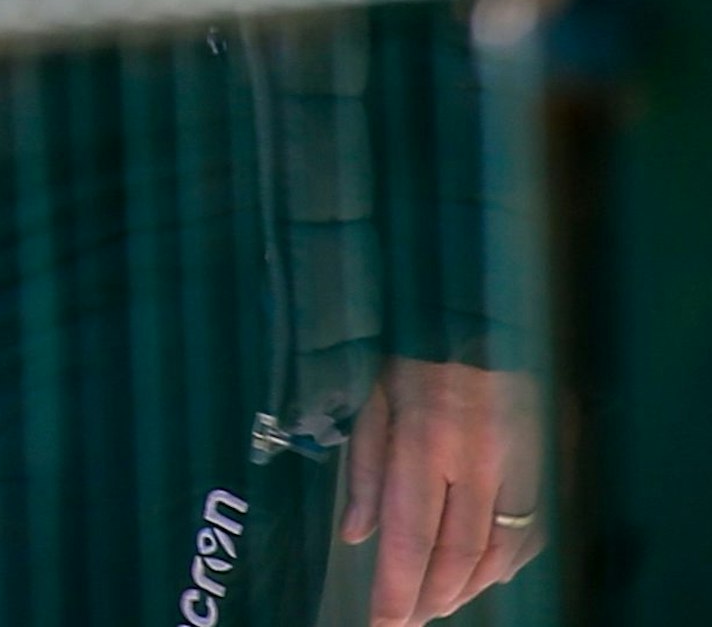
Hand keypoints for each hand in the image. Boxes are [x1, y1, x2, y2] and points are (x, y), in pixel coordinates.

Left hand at [342, 357, 543, 623]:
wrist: (487, 311)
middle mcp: (479, 459)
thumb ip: (365, 467)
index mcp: (426, 437)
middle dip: (432, 599)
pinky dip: (506, 564)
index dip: (397, 590)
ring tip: (440, 602)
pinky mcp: (552, 462)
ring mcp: (523, 463)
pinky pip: (533, 534)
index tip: (383, 624)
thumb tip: (355, 535)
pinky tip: (483, 573)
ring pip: (501, 554)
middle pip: (458, 557)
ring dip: (468, 589)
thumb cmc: (420, 352)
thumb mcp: (375, 393)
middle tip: (410, 619)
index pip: (410, 536)